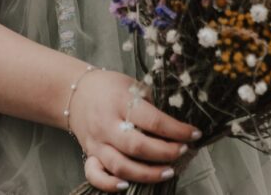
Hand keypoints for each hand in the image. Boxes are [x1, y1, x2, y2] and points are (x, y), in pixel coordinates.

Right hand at [68, 70, 198, 190]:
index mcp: (120, 102)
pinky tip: (126, 187)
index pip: (152, 120)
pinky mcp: (89, 153)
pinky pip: (95, 175)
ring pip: (120, 165)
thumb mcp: (132, 85)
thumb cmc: (110, 87)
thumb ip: (151, 104)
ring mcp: (97, 142)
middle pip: (137, 146)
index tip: (194, 134)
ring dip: (147, 173)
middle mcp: (107, 124)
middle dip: (165, 153)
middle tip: (183, 151)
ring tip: (169, 171)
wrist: (75, 91)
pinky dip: (109, 184)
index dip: (177, 130)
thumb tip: (177, 124)